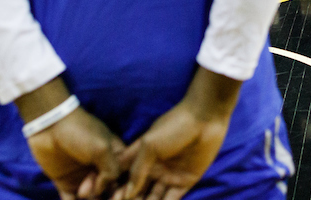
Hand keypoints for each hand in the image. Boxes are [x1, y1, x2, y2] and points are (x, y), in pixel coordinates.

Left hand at [25, 107, 124, 199]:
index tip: (118, 194)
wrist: (48, 125)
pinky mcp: (66, 184)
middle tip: (97, 195)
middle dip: (108, 197)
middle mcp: (101, 169)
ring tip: (82, 192)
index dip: (125, 188)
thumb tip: (103, 190)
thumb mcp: (102, 148)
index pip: (126, 177)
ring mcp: (84, 178)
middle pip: (110, 191)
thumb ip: (111, 171)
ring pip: (93, 198)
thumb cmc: (80, 132)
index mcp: (115, 157)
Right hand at [113, 102, 232, 199]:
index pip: (127, 177)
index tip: (106, 198)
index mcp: (143, 157)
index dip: (117, 189)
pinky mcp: (186, 181)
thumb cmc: (173, 126)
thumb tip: (126, 193)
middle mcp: (155, 169)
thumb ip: (137, 169)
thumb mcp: (149, 145)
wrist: (204, 119)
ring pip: (153, 197)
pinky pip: (172, 199)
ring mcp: (170, 176)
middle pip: (139, 190)